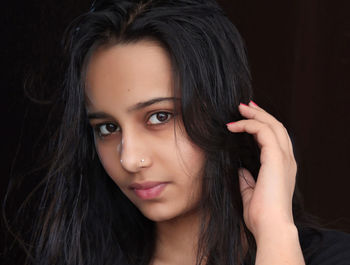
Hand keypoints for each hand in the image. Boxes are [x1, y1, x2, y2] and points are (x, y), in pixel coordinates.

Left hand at [226, 101, 296, 240]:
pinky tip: (234, 126)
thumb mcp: (251, 193)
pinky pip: (263, 132)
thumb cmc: (261, 215)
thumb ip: (248, 180)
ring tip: (240, 108)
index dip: (262, 125)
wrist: (270, 227)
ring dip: (255, 114)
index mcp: (282, 167)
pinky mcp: (276, 158)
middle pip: (277, 127)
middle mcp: (286, 160)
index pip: (275, 138)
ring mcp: (283, 158)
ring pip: (273, 125)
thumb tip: (241, 169)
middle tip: (244, 105)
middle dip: (260, 113)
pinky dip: (249, 125)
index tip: (247, 117)